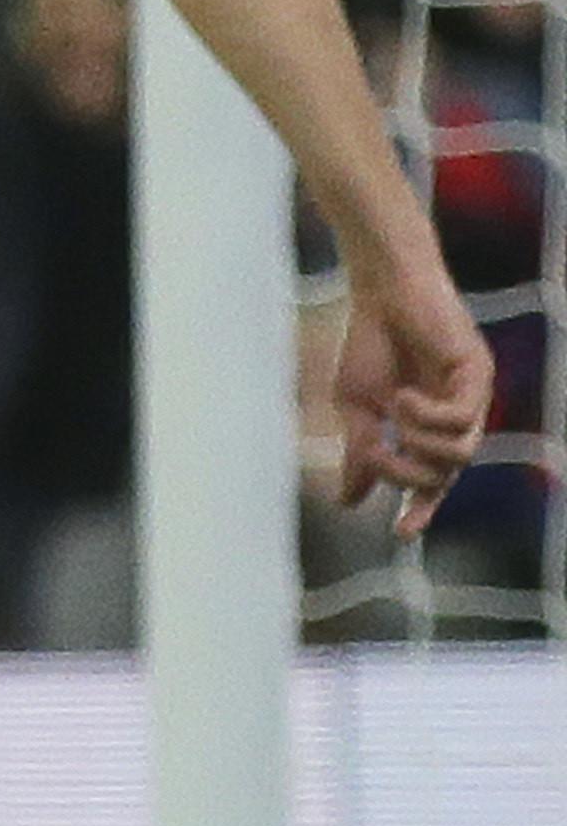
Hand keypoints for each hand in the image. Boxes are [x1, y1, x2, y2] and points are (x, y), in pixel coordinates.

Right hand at [325, 257, 494, 534]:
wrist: (381, 290)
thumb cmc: (370, 342)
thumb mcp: (355, 406)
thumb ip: (359, 451)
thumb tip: (347, 501)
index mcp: (432, 427)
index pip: (435, 481)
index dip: (422, 509)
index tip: (400, 535)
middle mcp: (460, 417)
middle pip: (446, 475)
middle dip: (406, 474)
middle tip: (373, 453)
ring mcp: (473, 397)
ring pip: (460, 454)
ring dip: (419, 445)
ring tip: (393, 417)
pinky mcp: (478, 375)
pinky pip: (459, 419)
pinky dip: (426, 417)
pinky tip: (403, 397)